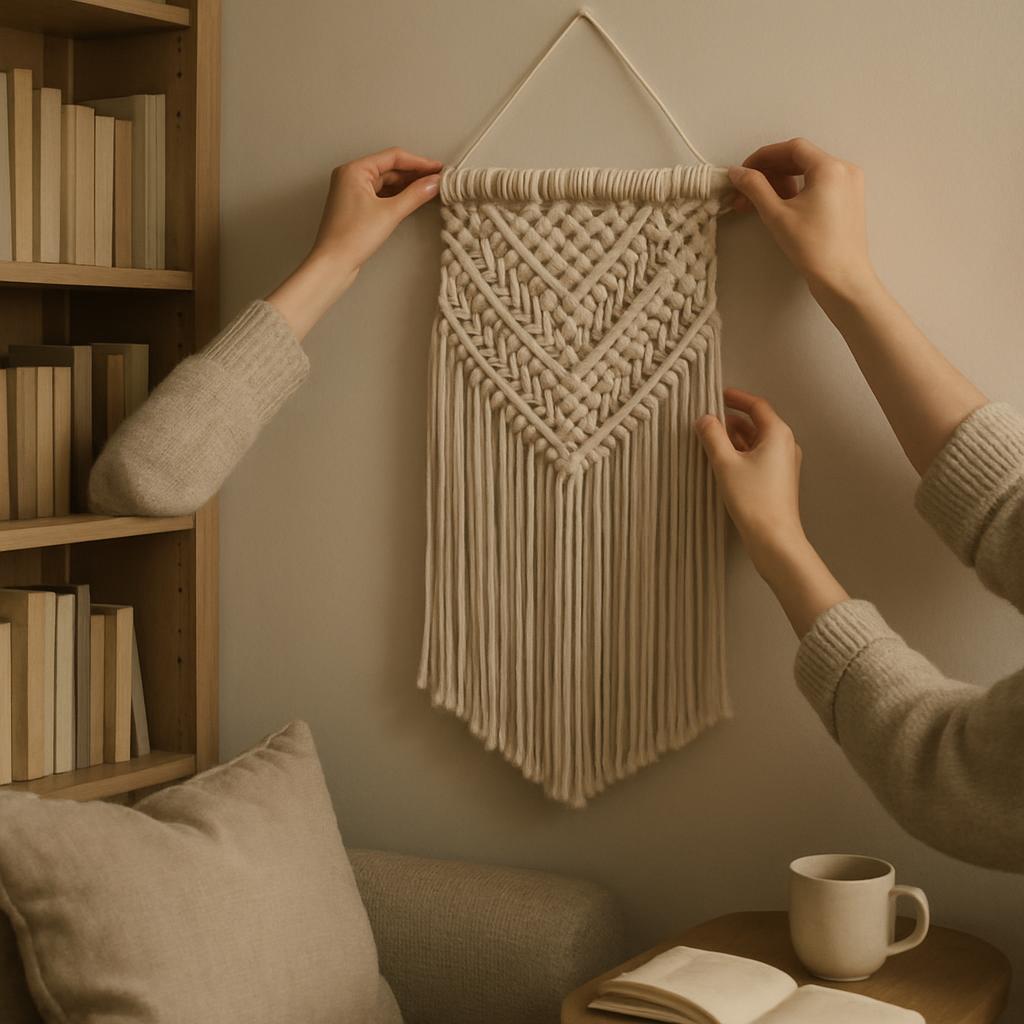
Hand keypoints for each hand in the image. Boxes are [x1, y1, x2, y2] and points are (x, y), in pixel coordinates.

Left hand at [311, 147, 442, 275]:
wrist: (333, 263)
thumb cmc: (353, 236)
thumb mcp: (389, 213)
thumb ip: (415, 195)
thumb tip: (435, 183)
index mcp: (355, 170)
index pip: (393, 157)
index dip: (419, 162)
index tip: (438, 168)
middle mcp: (351, 176)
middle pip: (389, 169)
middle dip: (413, 174)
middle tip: (437, 180)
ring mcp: (352, 191)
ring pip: (385, 182)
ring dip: (406, 185)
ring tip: (429, 189)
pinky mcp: (355, 206)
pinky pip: (380, 194)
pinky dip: (396, 196)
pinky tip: (412, 199)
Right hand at [697, 388, 805, 569]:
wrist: (774, 538)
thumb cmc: (753, 499)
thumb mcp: (726, 464)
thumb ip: (713, 437)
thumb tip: (704, 419)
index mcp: (778, 434)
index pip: (757, 406)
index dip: (737, 398)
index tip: (719, 394)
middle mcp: (785, 445)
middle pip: (756, 423)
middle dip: (731, 420)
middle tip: (707, 420)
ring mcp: (783, 463)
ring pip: (755, 441)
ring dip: (734, 438)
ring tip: (710, 440)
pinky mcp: (778, 480)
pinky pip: (757, 457)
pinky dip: (740, 453)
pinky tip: (722, 461)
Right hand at [728, 138, 875, 300]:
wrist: (842, 279)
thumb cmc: (811, 246)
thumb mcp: (777, 214)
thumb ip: (754, 187)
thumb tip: (736, 172)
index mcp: (830, 167)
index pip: (792, 148)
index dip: (763, 156)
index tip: (743, 172)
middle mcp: (844, 170)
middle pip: (800, 159)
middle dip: (769, 173)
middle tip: (745, 190)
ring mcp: (849, 185)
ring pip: (808, 174)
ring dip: (780, 184)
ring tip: (756, 203)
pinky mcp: (848, 201)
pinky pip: (819, 186)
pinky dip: (797, 192)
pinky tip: (777, 207)